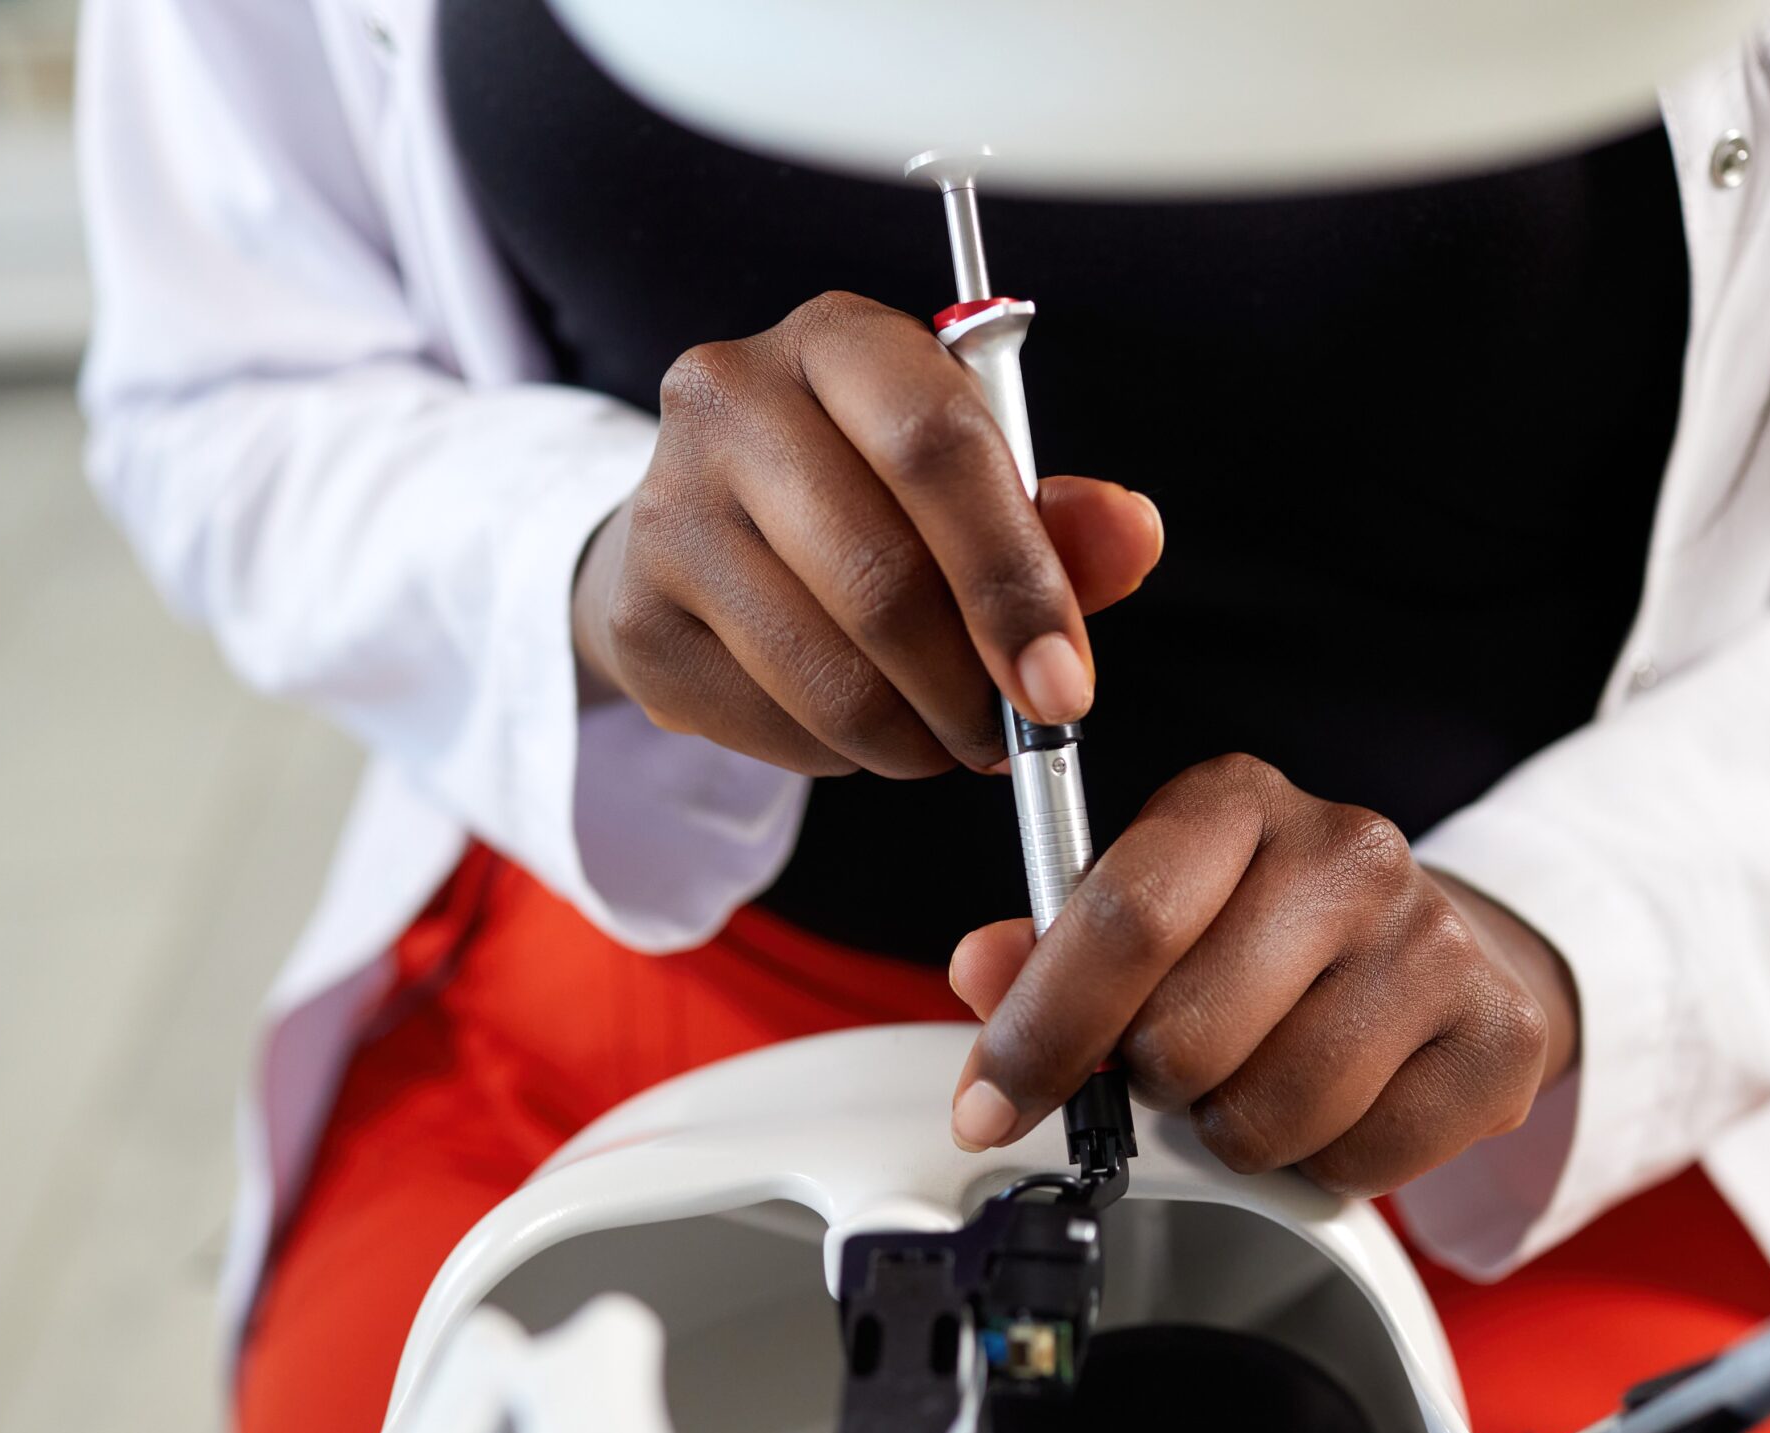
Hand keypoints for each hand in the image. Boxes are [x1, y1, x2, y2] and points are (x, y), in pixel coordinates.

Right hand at [573, 290, 1163, 775]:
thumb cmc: (872, 496)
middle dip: (969, 687)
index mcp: (838, 340)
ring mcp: (665, 507)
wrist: (712, 532)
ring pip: (828, 673)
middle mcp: (730, 399)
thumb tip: (1132, 534)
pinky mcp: (637, 616)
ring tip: (948, 739)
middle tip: (1011, 736)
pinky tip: (861, 727)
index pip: (937, 446)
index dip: (1013, 581)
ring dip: (915, 738)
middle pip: (881, 577)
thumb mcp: (978, 484)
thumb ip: (1061, 518)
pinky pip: (774, 727)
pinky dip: (843, 755)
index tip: (1062, 687)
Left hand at [945, 755, 1579, 1195]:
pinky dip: (1329, 1165)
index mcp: (1237, 801)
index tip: (989, 1107)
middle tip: (1178, 1068)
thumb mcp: (1148, 912)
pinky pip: (1365, 1162)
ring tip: (1259, 1081)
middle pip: (1187, 1037)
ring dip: (1238, 1132)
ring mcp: (1436, 939)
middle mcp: (1349, 849)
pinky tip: (1337, 1108)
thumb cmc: (1268, 933)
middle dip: (1156, 1084)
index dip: (1041, 1031)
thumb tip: (982, 970)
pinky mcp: (1501, 1033)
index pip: (1125, 918)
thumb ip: (1052, 945)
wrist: (1434, 950)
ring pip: (1271, 1115)